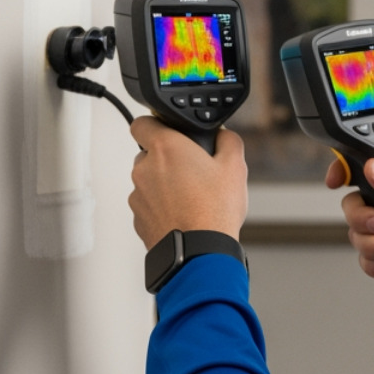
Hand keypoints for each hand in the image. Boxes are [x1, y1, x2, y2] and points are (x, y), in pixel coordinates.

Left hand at [129, 119, 247, 247]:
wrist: (200, 251)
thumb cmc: (214, 210)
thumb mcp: (235, 166)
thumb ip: (227, 140)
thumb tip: (223, 135)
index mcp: (165, 148)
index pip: (142, 122)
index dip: (156, 124)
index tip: (169, 132)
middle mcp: (144, 169)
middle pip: (149, 154)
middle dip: (168, 160)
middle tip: (193, 171)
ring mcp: (138, 195)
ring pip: (149, 181)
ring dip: (164, 185)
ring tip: (192, 198)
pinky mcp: (138, 218)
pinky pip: (149, 205)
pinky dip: (162, 208)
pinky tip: (184, 215)